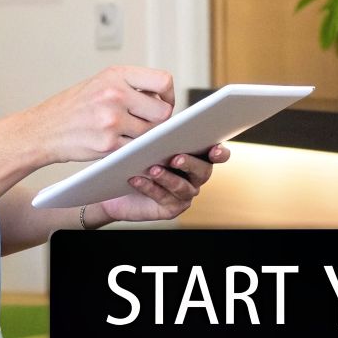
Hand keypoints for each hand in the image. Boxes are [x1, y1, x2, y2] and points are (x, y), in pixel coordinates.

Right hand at [22, 66, 174, 165]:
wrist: (41, 130)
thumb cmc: (73, 108)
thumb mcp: (100, 83)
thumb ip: (131, 87)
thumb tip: (164, 100)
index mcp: (116, 75)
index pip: (163, 81)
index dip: (168, 95)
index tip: (162, 103)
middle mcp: (115, 94)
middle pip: (163, 112)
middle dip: (159, 121)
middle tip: (147, 123)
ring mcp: (112, 120)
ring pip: (151, 133)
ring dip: (145, 137)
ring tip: (128, 133)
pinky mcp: (108, 144)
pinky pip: (136, 149)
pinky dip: (133, 150)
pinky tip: (121, 144)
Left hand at [96, 144, 230, 222]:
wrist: (118, 186)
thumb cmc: (137, 159)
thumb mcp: (150, 143)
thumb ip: (162, 136)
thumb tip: (162, 128)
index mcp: (197, 157)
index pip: (218, 155)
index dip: (220, 153)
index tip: (214, 149)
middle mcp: (195, 177)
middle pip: (203, 171)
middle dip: (190, 164)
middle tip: (176, 158)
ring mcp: (185, 194)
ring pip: (182, 187)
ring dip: (167, 177)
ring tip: (153, 169)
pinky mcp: (171, 208)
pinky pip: (163, 197)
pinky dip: (149, 187)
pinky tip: (136, 179)